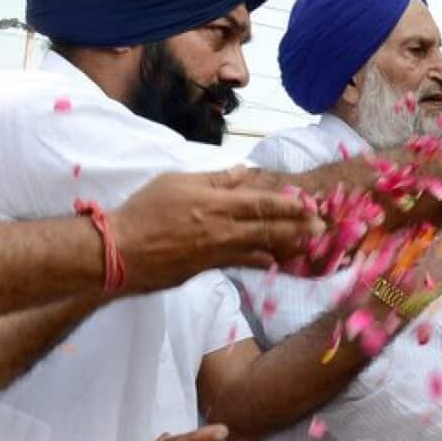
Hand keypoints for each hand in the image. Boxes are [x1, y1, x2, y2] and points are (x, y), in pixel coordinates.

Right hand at [110, 168, 325, 293]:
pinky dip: (261, 262)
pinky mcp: (209, 269)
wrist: (118, 252)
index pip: (262, 203)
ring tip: (309, 245)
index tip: (311, 204)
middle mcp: (223, 229)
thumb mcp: (177, 182)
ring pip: (261, 248)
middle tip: (322, 229)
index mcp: (217, 204)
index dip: (290, 205)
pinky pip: (242, 264)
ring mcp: (218, 252)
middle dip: (299, 228)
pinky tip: (274, 263)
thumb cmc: (143, 211)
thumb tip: (242, 172)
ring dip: (287, 246)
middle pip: (270, 228)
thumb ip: (214, 179)